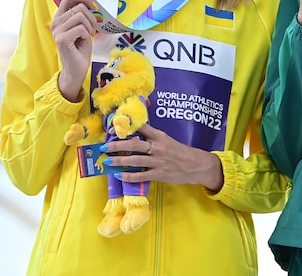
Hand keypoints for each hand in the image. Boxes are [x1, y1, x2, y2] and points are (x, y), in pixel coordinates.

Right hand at [51, 0, 97, 101]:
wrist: (77, 67)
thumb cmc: (81, 47)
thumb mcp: (84, 26)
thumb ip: (84, 14)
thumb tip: (92, 2)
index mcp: (60, 17)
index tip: (93, 6)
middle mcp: (55, 22)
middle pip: (79, 7)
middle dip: (91, 18)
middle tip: (89, 30)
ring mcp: (57, 30)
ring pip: (81, 16)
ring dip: (89, 27)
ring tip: (84, 37)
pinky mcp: (61, 39)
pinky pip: (81, 28)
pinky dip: (86, 35)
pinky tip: (81, 42)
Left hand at [103, 124, 224, 191]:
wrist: (197, 165)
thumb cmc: (181, 152)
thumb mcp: (168, 140)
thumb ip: (152, 138)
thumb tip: (133, 136)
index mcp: (160, 136)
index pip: (142, 127)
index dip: (127, 126)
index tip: (113, 126)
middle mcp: (158, 147)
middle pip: (134, 145)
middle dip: (117, 145)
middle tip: (104, 146)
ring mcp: (158, 162)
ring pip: (135, 160)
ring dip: (119, 160)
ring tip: (107, 161)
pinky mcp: (159, 174)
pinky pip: (140, 175)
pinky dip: (128, 176)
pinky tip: (119, 175)